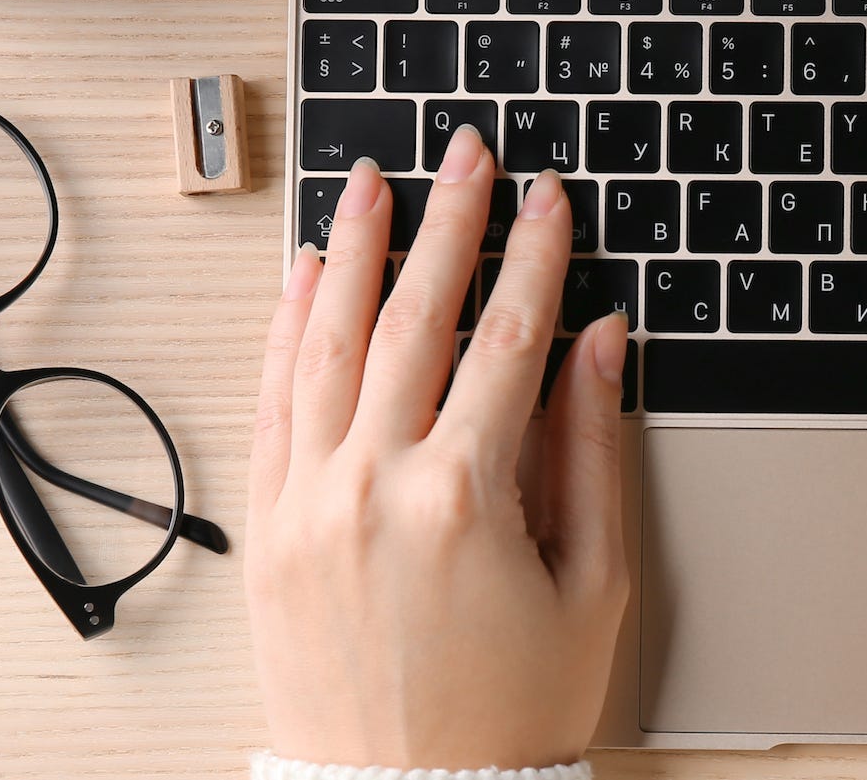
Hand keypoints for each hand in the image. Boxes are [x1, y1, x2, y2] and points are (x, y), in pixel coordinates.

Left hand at [249, 132, 629, 770]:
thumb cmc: (510, 712)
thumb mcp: (593, 587)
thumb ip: (593, 451)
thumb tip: (599, 346)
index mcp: (464, 498)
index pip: (507, 337)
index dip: (535, 255)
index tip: (549, 200)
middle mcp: (372, 487)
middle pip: (413, 317)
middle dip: (445, 222)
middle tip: (464, 154)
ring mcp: (307, 504)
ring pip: (324, 342)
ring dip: (349, 251)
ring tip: (368, 184)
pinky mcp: (266, 530)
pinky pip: (271, 402)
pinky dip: (284, 330)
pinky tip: (302, 277)